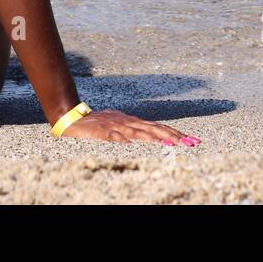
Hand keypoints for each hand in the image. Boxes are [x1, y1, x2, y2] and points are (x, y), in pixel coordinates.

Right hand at [61, 109, 199, 145]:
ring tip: (171, 143)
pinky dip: (126, 138)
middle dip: (173, 135)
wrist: (72, 118)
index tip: (190, 140)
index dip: (174, 132)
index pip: (157, 126)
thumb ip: (131, 131)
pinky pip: (116, 136)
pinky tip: (134, 142)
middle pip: (153, 128)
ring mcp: (115, 126)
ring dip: (155, 137)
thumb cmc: (96, 124)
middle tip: (190, 142)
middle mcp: (127, 122)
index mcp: (132, 122)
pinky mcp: (102, 132)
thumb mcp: (117, 126)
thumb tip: (147, 137)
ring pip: (139, 131)